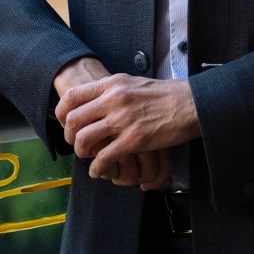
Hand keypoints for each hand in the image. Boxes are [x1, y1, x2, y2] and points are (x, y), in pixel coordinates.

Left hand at [54, 73, 199, 180]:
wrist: (191, 103)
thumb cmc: (166, 95)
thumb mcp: (134, 83)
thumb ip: (113, 91)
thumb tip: (96, 100)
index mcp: (113, 84)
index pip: (72, 96)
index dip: (61, 114)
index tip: (65, 124)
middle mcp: (114, 99)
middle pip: (73, 120)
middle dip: (69, 137)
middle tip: (77, 144)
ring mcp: (123, 120)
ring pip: (84, 140)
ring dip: (82, 153)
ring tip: (89, 157)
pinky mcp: (134, 140)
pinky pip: (104, 158)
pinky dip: (97, 168)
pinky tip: (100, 171)